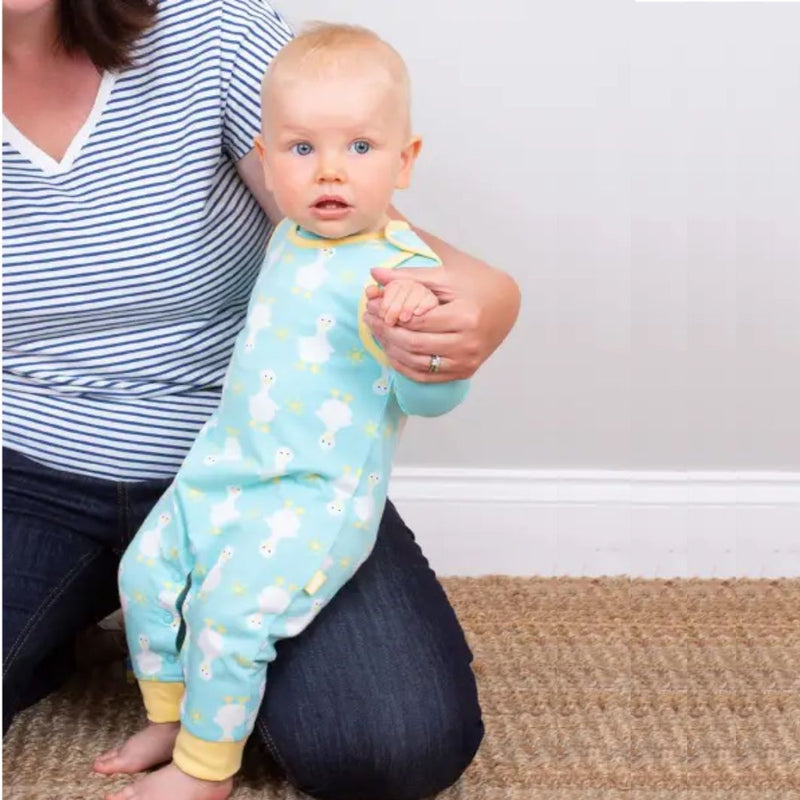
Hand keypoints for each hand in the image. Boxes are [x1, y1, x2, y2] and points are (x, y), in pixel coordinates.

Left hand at [363, 263, 518, 382]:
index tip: (371, 304)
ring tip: (377, 332)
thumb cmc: (473, 285)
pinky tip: (391, 350)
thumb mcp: (443, 276)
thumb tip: (374, 274)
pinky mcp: (464, 372)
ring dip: (391, 349)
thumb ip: (408, 277)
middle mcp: (468, 343)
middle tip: (368, 318)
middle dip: (385, 331)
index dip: (389, 314)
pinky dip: (404, 366)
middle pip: (414, 343)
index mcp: (466, 316)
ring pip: (417, 362)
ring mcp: (467, 361)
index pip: (416, 320)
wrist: (505, 304)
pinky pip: (426, 376)